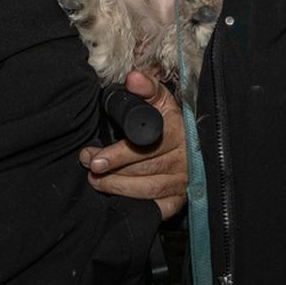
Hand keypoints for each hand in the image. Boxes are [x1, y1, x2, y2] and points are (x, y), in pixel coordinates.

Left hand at [81, 70, 187, 219]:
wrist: (198, 142)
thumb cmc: (172, 120)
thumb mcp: (162, 99)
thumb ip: (148, 87)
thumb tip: (133, 78)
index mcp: (178, 131)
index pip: (144, 145)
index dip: (118, 154)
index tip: (94, 156)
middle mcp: (184, 158)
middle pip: (143, 168)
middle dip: (111, 169)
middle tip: (88, 164)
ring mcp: (183, 180)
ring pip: (148, 189)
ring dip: (118, 187)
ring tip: (95, 181)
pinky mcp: (181, 197)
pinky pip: (159, 206)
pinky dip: (138, 205)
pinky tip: (120, 201)